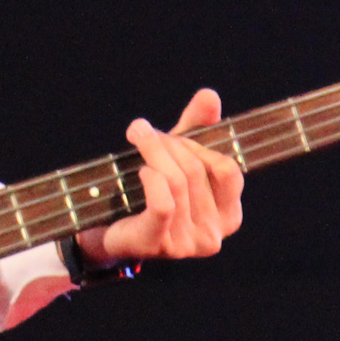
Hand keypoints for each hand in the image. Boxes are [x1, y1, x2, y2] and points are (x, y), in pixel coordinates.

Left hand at [79, 88, 245, 266]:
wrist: (111, 230)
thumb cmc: (151, 194)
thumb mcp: (176, 157)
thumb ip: (196, 127)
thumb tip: (209, 95)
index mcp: (228, 216)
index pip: (227, 169)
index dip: (199, 146)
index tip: (174, 136)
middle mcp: (213, 236)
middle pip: (195, 171)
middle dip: (169, 144)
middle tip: (145, 132)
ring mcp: (187, 244)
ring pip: (176, 182)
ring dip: (153, 153)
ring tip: (138, 138)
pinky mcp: (159, 245)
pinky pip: (163, 203)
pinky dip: (151, 179)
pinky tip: (141, 170)